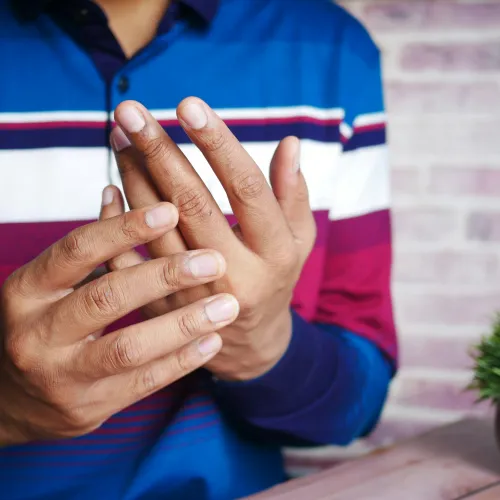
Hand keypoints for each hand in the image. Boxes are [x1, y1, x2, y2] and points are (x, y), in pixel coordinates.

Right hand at [0, 202, 238, 445]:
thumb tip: (117, 191)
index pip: (78, 249)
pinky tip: (212, 340)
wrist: (9, 397)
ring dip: (184, 324)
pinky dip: (182, 360)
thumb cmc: (42, 324)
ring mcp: (61, 375)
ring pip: (129, 347)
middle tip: (213, 261)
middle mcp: (38, 333)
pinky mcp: (89, 407)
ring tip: (226, 305)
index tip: (172, 210)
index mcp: (28, 290)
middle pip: (107, 298)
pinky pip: (143, 383)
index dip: (126, 228)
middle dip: (166, 276)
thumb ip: (88, 248)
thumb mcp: (50, 284)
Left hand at [104, 97, 315, 380]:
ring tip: (120, 136)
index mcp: (274, 252)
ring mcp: (194, 294)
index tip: (188, 105)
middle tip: (130, 111)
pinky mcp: (163, 308)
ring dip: (133, 177)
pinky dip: (114, 223)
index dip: (218, 146)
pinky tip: (109, 188)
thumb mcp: (299, 240)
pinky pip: (129, 262)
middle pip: (192, 203)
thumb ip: (293, 194)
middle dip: (159, 151)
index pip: (246, 189)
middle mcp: (234, 272)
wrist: (248, 342)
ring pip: (156, 227)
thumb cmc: (275, 277)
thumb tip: (290, 143)